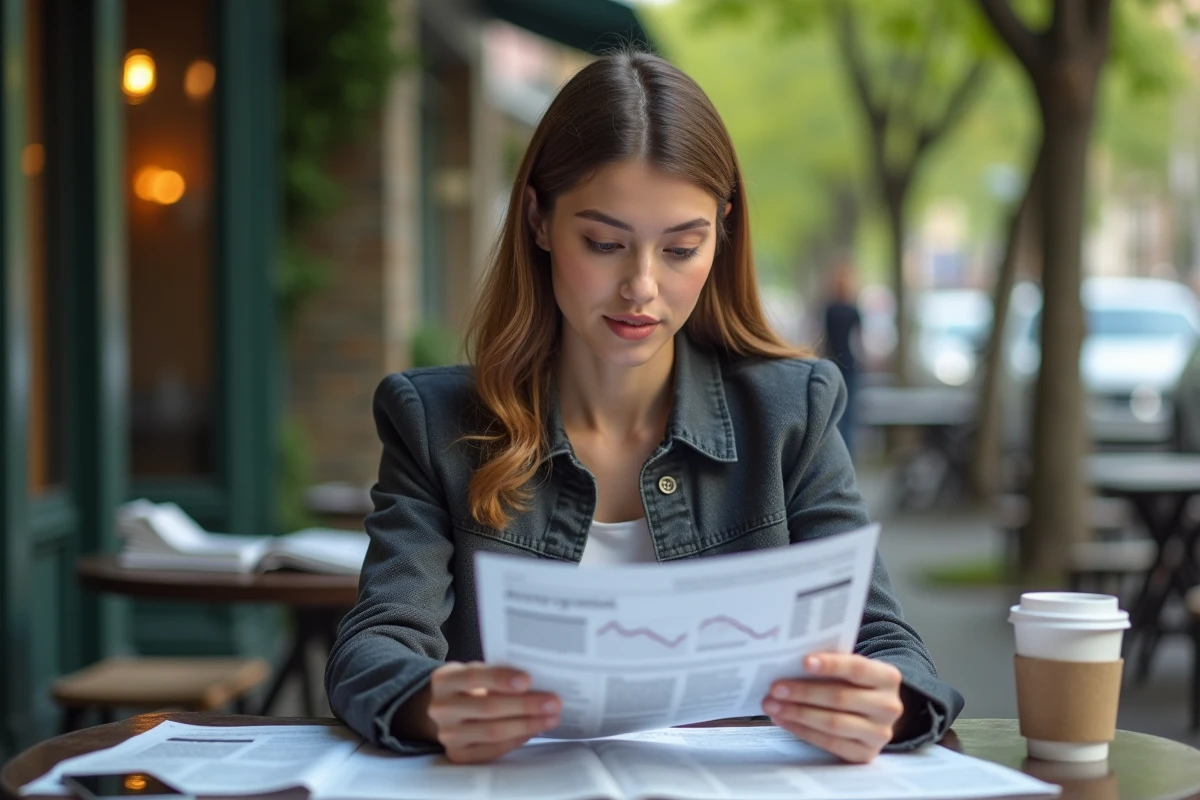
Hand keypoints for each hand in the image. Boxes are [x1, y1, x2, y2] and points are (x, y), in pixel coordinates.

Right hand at [425, 662, 560, 762]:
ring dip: (527, 725)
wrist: (446, 712)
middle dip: (525, 705)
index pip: (474, 677)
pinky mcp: (458, 755)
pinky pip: (493, 750)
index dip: (501, 679)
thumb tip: (537, 681)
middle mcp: (441, 709)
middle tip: (553, 703)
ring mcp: (447, 735)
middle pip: (488, 707)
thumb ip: (497, 673)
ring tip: (551, 718)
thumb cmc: (470, 687)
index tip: (528, 680)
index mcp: (444, 680)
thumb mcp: (475, 672)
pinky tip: (533, 731)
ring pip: (493, 732)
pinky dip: (516, 739)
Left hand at [762, 652, 903, 763]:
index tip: (803, 662)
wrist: (874, 714)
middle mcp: (889, 707)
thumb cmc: (854, 685)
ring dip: (797, 713)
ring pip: (833, 723)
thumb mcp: (851, 670)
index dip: (831, 665)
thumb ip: (831, 665)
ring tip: (772, 705)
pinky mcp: (866, 754)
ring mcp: (880, 734)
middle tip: (775, 688)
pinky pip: (829, 743)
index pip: (858, 668)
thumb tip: (789, 661)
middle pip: (840, 698)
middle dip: (803, 692)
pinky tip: (783, 720)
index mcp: (888, 677)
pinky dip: (802, 731)